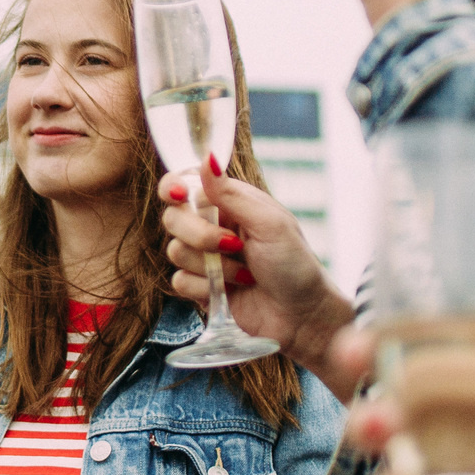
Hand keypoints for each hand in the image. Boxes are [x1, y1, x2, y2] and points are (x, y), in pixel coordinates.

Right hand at [160, 168, 355, 395]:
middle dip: (199, 235)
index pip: (184, 184)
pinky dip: (205, 287)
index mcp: (230, 203)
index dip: (173, 187)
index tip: (178, 195)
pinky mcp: (201, 287)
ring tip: (244, 272)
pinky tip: (232, 290)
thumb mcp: (269, 224)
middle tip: (232, 245)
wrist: (301, 317)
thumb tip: (206, 157)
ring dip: (211, 265)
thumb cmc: (295, 265)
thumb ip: (231, 194)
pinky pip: (179, 281)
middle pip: (173, 218)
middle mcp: (213, 226)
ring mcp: (205, 258)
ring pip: (175, 251)